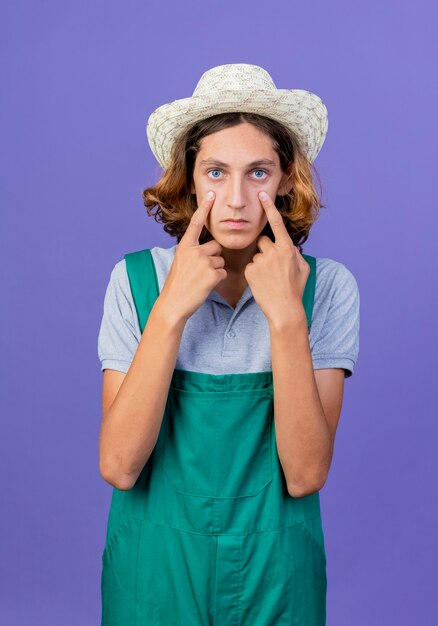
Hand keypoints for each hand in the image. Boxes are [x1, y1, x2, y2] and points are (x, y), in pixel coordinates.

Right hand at [158, 191, 226, 322]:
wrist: (174, 303)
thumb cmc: (178, 284)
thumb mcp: (181, 262)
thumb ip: (193, 252)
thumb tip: (211, 248)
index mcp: (185, 246)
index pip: (196, 223)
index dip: (204, 208)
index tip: (212, 193)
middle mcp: (194, 251)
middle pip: (216, 246)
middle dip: (213, 258)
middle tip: (200, 272)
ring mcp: (204, 262)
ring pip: (220, 261)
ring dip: (215, 270)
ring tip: (200, 280)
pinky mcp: (212, 274)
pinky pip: (223, 273)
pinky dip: (217, 280)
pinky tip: (205, 286)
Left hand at [244, 191, 309, 324]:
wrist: (284, 309)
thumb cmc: (295, 289)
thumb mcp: (303, 269)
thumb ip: (295, 253)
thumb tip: (288, 245)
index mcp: (288, 249)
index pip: (277, 223)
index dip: (269, 208)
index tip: (262, 195)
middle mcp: (274, 252)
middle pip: (264, 241)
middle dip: (266, 251)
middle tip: (273, 269)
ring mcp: (261, 261)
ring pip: (257, 255)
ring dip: (261, 264)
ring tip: (269, 280)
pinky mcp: (251, 270)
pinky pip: (250, 266)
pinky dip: (254, 274)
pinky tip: (262, 284)